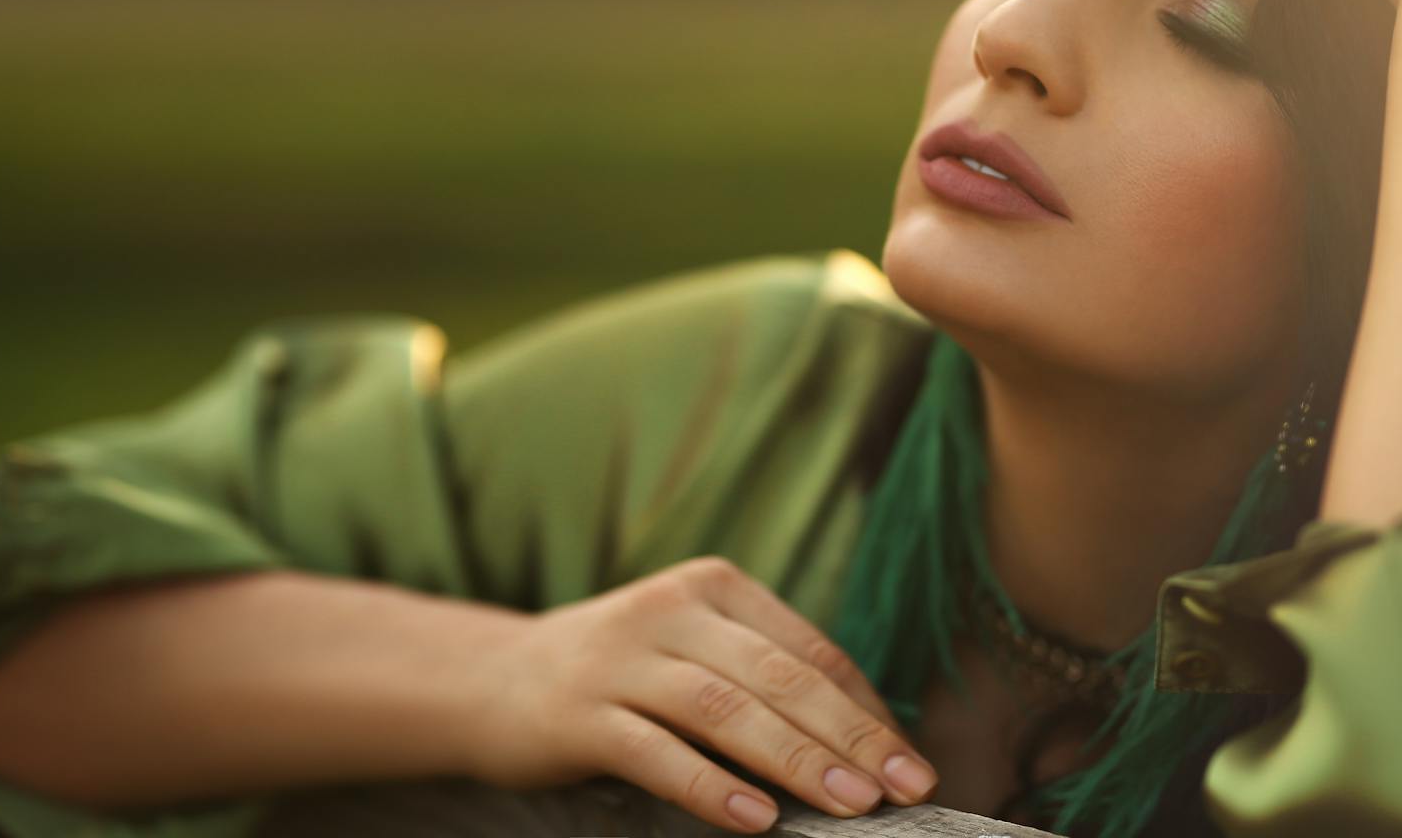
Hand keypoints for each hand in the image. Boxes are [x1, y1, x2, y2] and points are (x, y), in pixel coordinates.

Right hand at [465, 556, 938, 832]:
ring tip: (852, 806)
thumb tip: (866, 736)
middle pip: (780, 677)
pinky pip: (657, 753)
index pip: (809, 649)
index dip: (865, 707)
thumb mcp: (694, 652)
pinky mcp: (580, 714)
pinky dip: (710, 788)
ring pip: (727, 711)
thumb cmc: (621, 675)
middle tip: (906, 787)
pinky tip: (757, 821)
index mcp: (714, 587)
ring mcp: (623, 659)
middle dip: (851, 736)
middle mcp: (672, 610)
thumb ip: (763, 676)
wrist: (492, 681)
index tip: (909, 759)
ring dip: (796, 762)